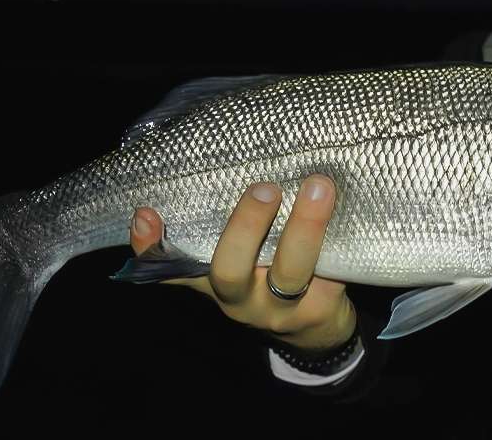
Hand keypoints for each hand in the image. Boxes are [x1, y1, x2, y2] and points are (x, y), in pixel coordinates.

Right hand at [129, 176, 356, 354]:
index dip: (151, 245)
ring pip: (290, 271)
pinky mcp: (320, 307)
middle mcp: (237, 298)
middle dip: (245, 228)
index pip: (168, 266)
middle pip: (229, 271)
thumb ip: (216, 225)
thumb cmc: (265, 277)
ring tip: (319, 185)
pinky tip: (346, 209)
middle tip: (264, 188)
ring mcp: (280, 307)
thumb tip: (203, 162)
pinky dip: (336, 240)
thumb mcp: (235, 260)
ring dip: (306, 227)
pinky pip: (329, 273)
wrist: (314, 330)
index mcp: (209, 281)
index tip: (144, 213)